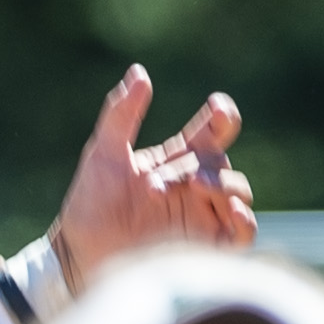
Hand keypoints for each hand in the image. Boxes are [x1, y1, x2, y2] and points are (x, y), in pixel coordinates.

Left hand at [50, 67, 256, 277]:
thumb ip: (122, 114)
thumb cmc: (91, 202)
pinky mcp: (205, 247)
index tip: (218, 108)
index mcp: (180, 158)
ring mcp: (204, 215)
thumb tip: (140, 72)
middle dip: (200, 166)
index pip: (215, 130)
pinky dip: (245, 222)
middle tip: (164, 182)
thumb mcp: (104, 153)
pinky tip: (233, 210)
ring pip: (238, 193)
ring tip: (194, 186)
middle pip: (221, 164)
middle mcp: (197, 184)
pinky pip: (243, 235)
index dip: (223, 115)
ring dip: (221, 186)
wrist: (79, 252)